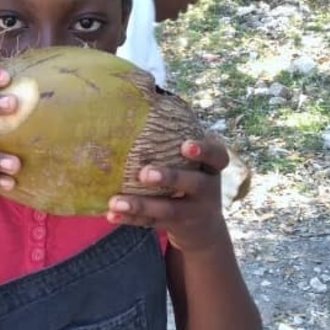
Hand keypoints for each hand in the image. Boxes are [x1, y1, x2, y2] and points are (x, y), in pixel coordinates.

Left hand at [106, 136, 229, 253]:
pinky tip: (111, 215)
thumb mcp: (195, 165)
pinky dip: (130, 219)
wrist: (204, 229)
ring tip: (115, 202)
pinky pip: (152, 222)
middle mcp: (207, 190)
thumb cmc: (191, 181)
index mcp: (212, 168)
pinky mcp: (176, 226)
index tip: (185, 146)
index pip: (218, 156)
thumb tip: (142, 99)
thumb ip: (176, 144)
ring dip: (140, 204)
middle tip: (144, 173)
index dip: (204, 151)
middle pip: (193, 183)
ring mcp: (194, 211)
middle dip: (170, 177)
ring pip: (168, 209)